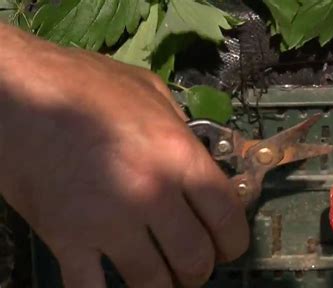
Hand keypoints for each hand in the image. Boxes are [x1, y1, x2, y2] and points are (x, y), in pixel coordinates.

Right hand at [0, 25, 248, 287]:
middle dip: (199, 268)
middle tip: (191, 263)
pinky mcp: (67, 239)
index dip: (234, 241)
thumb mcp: (151, 92)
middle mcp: (153, 195)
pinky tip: (111, 283)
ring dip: (162, 284)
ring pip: (153, 283)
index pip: (228, 219)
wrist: (20, 94)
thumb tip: (200, 155)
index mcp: (179, 157)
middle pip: (196, 259)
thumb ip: (183, 128)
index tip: (227, 246)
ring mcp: (109, 223)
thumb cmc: (87, 85)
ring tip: (159, 275)